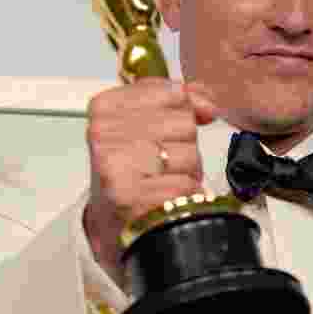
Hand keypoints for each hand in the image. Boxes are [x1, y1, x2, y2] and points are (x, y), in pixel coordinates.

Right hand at [83, 78, 217, 285]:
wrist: (116, 220)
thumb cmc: (132, 168)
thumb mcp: (147, 122)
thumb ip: (179, 101)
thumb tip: (207, 103)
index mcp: (105, 107)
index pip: (173, 93)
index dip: (178, 115)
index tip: (160, 132)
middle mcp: (105, 133)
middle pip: (184, 123)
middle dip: (183, 146)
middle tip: (159, 162)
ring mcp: (117, 165)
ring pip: (190, 154)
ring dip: (186, 171)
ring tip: (161, 179)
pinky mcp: (133, 197)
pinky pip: (187, 185)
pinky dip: (185, 194)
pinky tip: (163, 197)